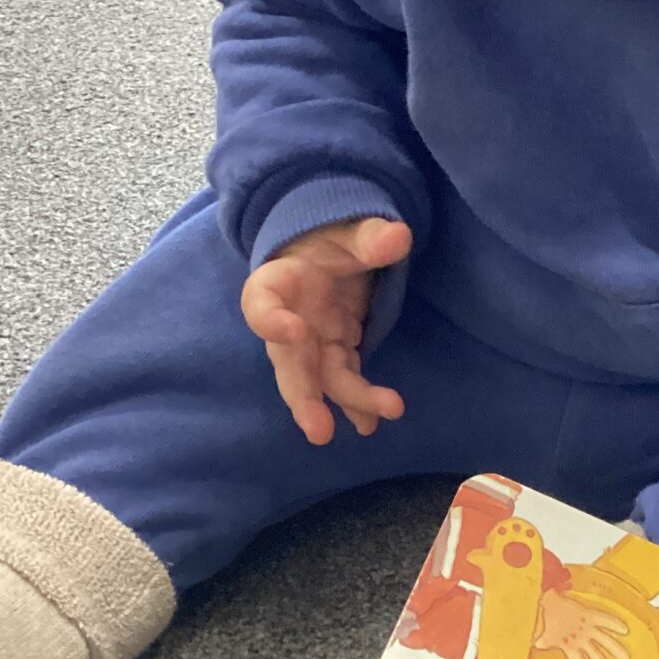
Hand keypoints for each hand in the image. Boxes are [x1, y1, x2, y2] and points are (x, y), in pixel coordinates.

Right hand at [241, 217, 411, 444]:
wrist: (326, 254)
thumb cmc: (326, 238)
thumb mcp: (344, 230)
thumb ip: (367, 235)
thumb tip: (397, 238)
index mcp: (276, 282)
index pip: (261, 303)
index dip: (272, 321)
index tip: (295, 331)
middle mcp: (288, 320)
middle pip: (288, 362)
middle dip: (304, 394)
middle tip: (319, 428)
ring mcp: (311, 342)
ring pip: (320, 378)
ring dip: (343, 402)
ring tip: (370, 426)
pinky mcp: (334, 351)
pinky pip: (344, 380)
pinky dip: (357, 402)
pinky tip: (371, 424)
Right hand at [535, 588, 631, 658]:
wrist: (548, 600)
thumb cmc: (545, 619)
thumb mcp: (543, 636)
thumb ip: (541, 643)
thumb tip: (534, 647)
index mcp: (571, 646)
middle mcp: (582, 639)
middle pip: (595, 657)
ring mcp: (587, 627)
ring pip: (604, 640)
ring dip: (614, 649)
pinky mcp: (590, 615)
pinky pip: (604, 619)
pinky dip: (613, 623)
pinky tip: (624, 630)